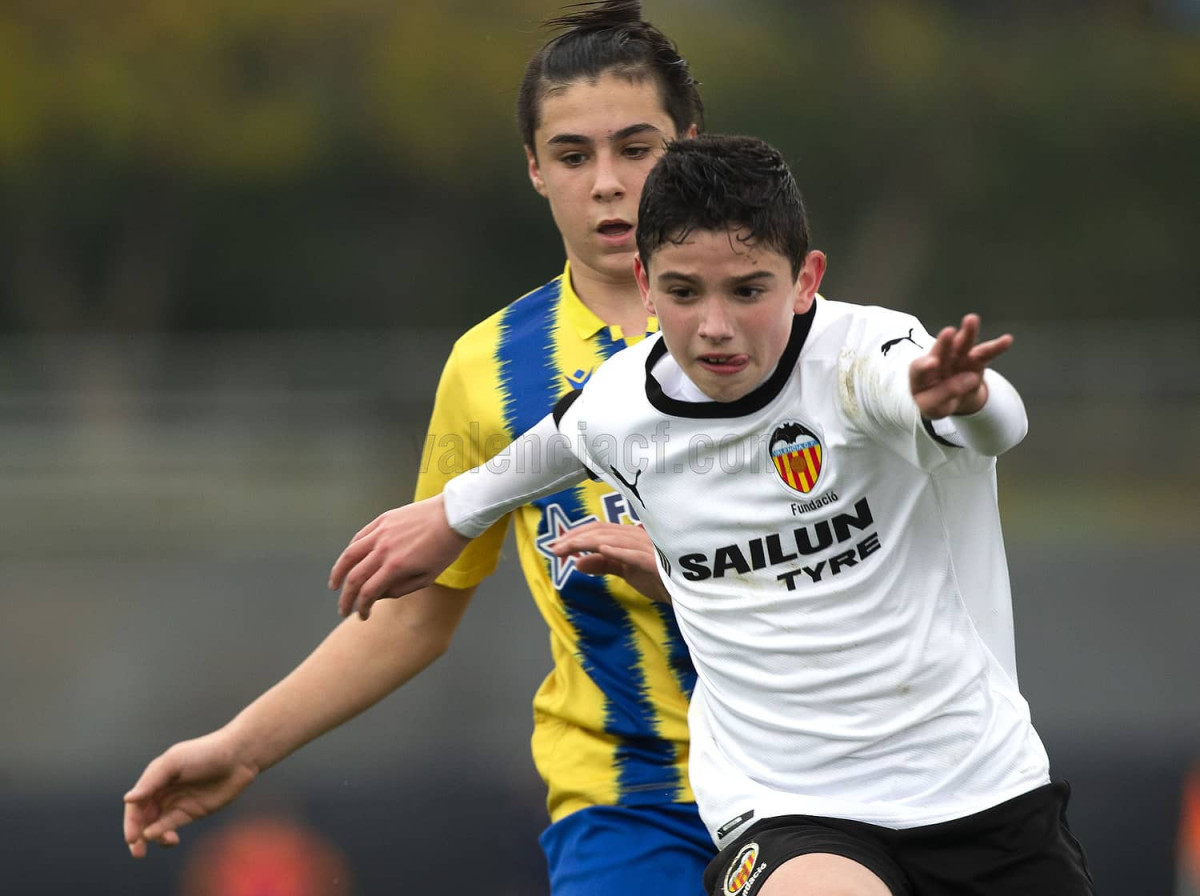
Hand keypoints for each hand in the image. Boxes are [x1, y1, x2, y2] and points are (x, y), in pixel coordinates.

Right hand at [123, 731, 256, 857]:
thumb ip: (151, 781)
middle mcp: (163, 791)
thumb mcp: (174, 762)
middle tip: (137, 851)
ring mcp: (177, 802)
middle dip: (137, 834)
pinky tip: (169, 837)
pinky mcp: (192, 811)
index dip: (131, 821)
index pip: (136, 803)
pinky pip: (172, 826)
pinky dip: (165, 833)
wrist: (238, 757)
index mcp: (155, 777)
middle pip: (143, 816)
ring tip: (160, 840)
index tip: (131, 837)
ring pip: (156, 824)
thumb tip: (128, 799)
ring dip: (153, 836)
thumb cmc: (205, 753)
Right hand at [329, 495, 470, 619]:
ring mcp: (381, 533)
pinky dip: (350, 551)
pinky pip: (359, 537)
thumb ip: (401, 589)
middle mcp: (384, 549)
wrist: (453, 516)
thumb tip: (379, 594)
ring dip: (338, 573)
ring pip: (349, 555)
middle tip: (343, 610)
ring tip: (335, 585)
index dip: (361, 607)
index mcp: (396, 567)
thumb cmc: (444, 549)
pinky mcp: (382, 520)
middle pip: (354, 577)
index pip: (368, 592)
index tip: (362, 615)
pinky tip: (349, 561)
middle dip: (346, 598)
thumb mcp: (428, 577)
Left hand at [550, 522, 670, 603]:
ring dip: (586, 543)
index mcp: (629, 537)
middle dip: (574, 538)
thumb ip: (603, 564)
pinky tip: (601, 550)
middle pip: (601, 531)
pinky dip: (617, 550)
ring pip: (612, 539)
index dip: (576, 534)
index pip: (598, 529)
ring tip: (567, 549)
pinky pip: (634, 554)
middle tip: (554, 549)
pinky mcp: (655, 562)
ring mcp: (647, 548)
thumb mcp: (625, 571)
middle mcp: (637, 537)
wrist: (686, 593)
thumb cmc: (658, 578)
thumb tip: (577, 562)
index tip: (556, 546)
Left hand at [909, 314, 1012, 417]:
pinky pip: (985, 354)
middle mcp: (938, 360)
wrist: (948, 399)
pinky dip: (996, 347)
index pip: (919, 368)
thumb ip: (944, 394)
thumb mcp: (932, 406)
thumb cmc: (933, 400)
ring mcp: (957, 358)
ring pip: (962, 346)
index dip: (925, 365)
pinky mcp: (974, 361)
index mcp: (921, 373)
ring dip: (968, 333)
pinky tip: (1006, 340)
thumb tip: (970, 378)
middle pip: (941, 351)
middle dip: (945, 342)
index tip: (932, 363)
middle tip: (948, 332)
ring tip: (972, 320)